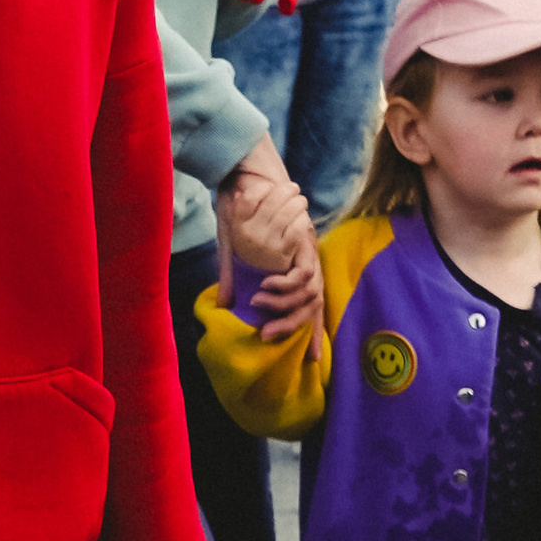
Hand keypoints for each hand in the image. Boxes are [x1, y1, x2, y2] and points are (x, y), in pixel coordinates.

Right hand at [216, 144, 320, 349]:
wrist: (247, 178)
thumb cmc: (243, 212)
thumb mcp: (234, 250)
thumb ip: (232, 276)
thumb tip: (226, 304)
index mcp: (296, 268)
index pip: (311, 307)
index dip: (314, 334)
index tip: (312, 362)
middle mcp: (307, 262)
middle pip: (315, 307)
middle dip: (295, 329)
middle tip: (268, 338)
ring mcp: (308, 252)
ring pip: (310, 293)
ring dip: (285, 307)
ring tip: (259, 307)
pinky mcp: (303, 241)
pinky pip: (301, 273)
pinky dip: (285, 285)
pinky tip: (266, 288)